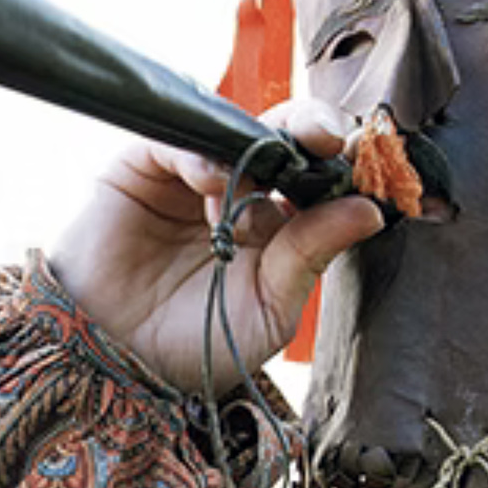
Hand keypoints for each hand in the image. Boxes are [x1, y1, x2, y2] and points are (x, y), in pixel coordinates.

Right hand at [47, 99, 383, 393]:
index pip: (317, 172)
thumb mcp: (269, 307)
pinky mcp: (142, 167)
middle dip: (309, 127)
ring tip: (246, 203)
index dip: (341, 160)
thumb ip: (312, 254)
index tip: (362, 163)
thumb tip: (370, 210)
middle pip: (283, 134)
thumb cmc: (194, 345)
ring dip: (254, 152)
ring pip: (233, 128)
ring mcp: (189, 176)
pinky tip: (212, 185)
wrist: (117, 361)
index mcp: (276, 223)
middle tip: (323, 139)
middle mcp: (238, 190)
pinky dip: (202, 155)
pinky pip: (178, 139)